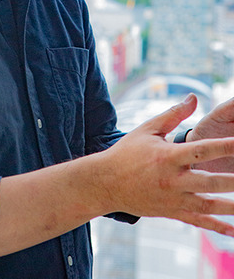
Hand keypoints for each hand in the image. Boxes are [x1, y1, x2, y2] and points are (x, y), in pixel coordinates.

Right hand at [98, 93, 233, 236]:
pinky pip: (197, 221)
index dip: (223, 147)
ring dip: (229, 206)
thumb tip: (194, 97)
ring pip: (207, 205)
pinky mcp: (171, 212)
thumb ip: (173, 114)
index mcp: (167, 156)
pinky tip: (233, 230)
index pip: (200, 150)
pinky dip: (216, 226)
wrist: (106, 182)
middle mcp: (172, 179)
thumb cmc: (128, 152)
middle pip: (208, 181)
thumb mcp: (148, 129)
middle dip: (232, 180)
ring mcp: (172, 198)